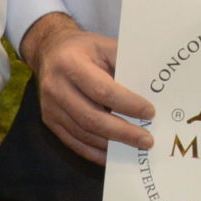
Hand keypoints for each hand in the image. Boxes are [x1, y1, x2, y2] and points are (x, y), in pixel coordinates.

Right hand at [21, 13, 152, 162]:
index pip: (102, 90)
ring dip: (111, 144)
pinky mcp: (49, 121)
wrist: (49, 50)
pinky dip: (95, 152)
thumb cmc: (84, 48)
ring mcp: (50, 107)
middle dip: (123, 132)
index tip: (150, 112)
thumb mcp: (105, 45)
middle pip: (91, 117)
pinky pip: (74, 142)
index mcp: (71, 63)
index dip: (127, 104)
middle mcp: (56, 86)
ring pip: (83, 133)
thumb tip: (152, 90)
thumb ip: (125, 64)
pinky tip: (113, 155)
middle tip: (147, 140)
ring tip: (135, 147)